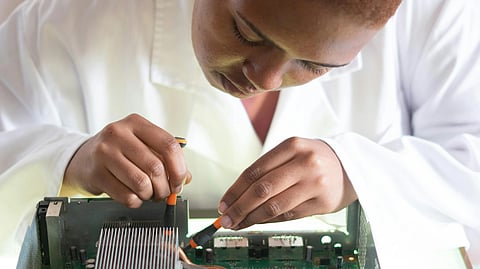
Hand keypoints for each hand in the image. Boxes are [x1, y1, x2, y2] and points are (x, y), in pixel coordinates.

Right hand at [64, 113, 190, 207]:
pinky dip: (136, 201)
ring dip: (150, 195)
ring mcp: (104, 153)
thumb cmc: (118, 151)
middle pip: (156, 167)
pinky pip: (126, 195)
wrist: (83, 157)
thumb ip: (165, 158)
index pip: (168, 145)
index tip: (180, 181)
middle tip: (164, 192)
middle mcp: (118, 133)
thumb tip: (185, 178)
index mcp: (135, 123)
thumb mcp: (142, 145)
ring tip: (149, 194)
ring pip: (141, 183)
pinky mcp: (96, 173)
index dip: (179, 168)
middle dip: (165, 187)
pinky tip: (134, 196)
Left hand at [218, 137, 356, 229]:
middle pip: (261, 190)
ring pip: (274, 206)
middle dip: (239, 207)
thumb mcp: (292, 152)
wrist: (350, 165)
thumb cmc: (313, 159)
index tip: (223, 203)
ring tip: (238, 224)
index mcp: (292, 146)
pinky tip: (258, 222)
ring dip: (251, 218)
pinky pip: (289, 215)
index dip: (235, 190)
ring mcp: (315, 183)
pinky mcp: (322, 202)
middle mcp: (304, 163)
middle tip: (226, 219)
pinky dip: (269, 221)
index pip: (255, 171)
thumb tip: (237, 196)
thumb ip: (268, 169)